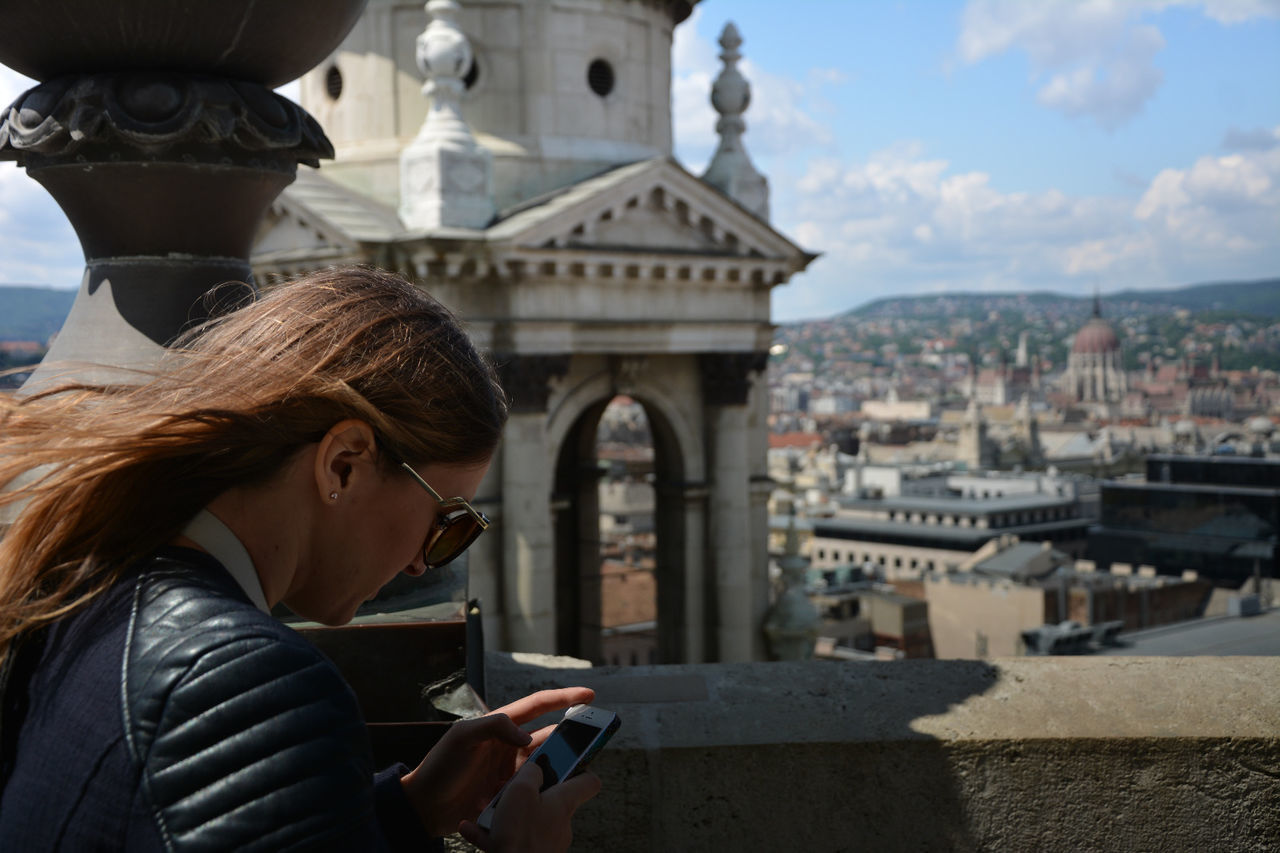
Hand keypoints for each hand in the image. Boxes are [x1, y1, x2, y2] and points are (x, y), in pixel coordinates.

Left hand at [400, 687, 594, 836]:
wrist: (424, 807)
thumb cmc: (440, 767)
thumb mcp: (463, 737)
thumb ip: (495, 727)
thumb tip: (526, 736)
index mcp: (501, 726)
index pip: (539, 705)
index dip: (564, 697)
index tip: (589, 693)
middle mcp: (510, 746)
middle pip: (550, 736)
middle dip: (573, 735)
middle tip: (595, 738)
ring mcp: (511, 771)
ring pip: (547, 764)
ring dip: (563, 765)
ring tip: (581, 767)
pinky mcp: (510, 795)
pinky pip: (536, 789)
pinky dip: (549, 789)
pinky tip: (559, 792)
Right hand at [458, 758, 601, 852]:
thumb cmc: (519, 834)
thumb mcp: (521, 790)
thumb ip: (531, 772)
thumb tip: (534, 769)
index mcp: (564, 803)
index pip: (589, 782)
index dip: (580, 768)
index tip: (565, 761)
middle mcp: (560, 823)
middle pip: (550, 799)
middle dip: (528, 792)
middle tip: (508, 788)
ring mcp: (546, 842)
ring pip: (527, 819)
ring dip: (507, 813)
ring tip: (485, 810)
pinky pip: (512, 839)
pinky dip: (493, 833)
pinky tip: (471, 829)